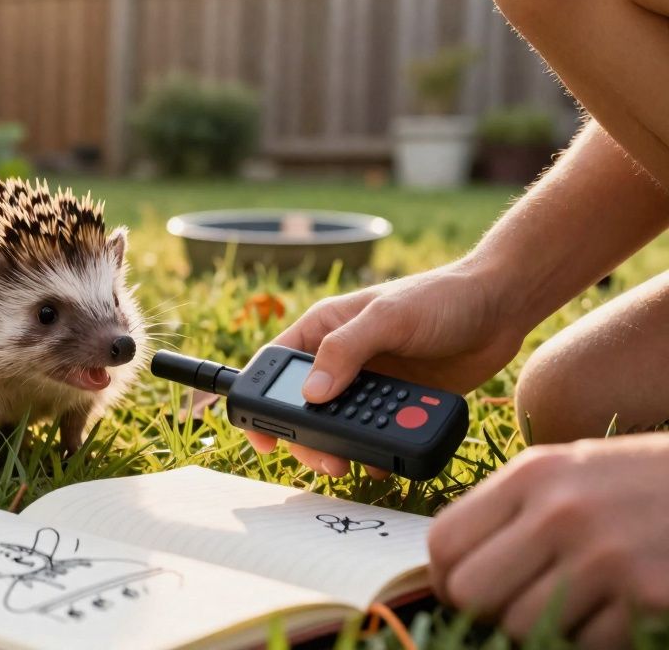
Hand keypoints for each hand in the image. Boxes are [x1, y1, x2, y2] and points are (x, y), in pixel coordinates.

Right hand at [243, 259, 524, 476]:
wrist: (502, 308)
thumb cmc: (442, 297)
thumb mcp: (389, 318)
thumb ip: (346, 351)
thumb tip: (310, 395)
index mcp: (325, 329)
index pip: (277, 366)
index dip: (260, 400)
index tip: (262, 436)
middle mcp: (342, 359)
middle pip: (303, 408)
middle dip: (307, 439)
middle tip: (326, 460)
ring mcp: (370, 384)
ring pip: (338, 428)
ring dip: (340, 450)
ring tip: (353, 465)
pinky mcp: (399, 403)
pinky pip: (376, 436)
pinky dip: (376, 453)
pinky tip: (385, 461)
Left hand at [428, 434, 668, 646]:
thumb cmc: (648, 484)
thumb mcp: (574, 471)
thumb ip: (513, 511)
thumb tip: (452, 567)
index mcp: (533, 475)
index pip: (444, 542)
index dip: (445, 578)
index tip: (463, 590)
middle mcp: (561, 511)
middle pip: (470, 592)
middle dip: (485, 610)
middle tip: (515, 606)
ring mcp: (605, 555)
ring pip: (520, 626)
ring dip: (543, 627)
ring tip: (577, 602)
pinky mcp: (646, 595)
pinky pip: (583, 643)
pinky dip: (595, 639)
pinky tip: (618, 610)